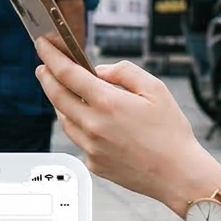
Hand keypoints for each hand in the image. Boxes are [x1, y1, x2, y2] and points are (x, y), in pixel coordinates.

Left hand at [34, 37, 220, 212]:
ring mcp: (90, 147)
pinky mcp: (93, 164)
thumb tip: (99, 71)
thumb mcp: (155, 89)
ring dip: (59, 102)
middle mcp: (93, 125)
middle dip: (46, 77)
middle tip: (43, 67)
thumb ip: (124, 72)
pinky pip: (78, 140)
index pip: (67, 73)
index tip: (42, 44)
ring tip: (63, 91)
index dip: (51, 56)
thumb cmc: (171, 132)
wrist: (178, 175)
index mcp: (107, 102)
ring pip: (64, 119)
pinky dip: (79, 126)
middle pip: (57, 96)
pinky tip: (90, 121)